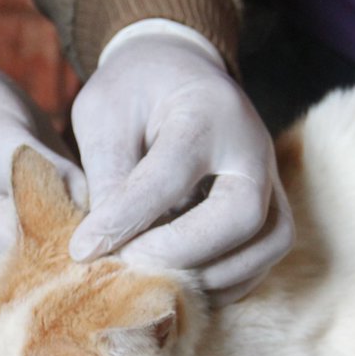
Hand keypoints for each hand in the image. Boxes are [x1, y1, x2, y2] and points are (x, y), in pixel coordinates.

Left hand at [69, 20, 292, 303]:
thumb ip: (107, 174)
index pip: (172, 175)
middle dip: (182, 253)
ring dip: (210, 277)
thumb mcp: (104, 114)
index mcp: (207, 111)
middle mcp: (252, 148)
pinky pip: (263, 259)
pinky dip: (225, 282)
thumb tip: (101, 246)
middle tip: (127, 265)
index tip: (83, 249)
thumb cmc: (135, 91)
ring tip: (153, 281)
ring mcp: (271, 180)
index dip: (126, 218)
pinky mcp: (271, 208)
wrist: (181, 73)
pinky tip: (179, 282)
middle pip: (241, 216)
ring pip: (266, 245)